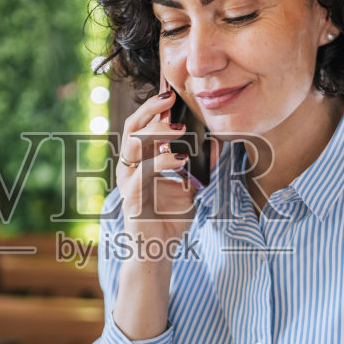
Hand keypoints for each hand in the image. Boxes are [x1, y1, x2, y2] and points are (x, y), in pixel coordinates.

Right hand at [113, 86, 220, 261]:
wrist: (158, 251)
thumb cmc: (169, 218)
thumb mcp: (191, 188)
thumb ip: (199, 167)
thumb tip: (215, 144)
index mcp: (140, 160)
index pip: (141, 125)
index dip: (154, 107)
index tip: (171, 92)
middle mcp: (130, 167)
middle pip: (132, 127)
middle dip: (151, 109)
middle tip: (171, 98)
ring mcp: (128, 181)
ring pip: (134, 144)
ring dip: (157, 132)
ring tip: (180, 129)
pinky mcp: (132, 198)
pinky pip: (143, 172)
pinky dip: (163, 162)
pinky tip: (181, 159)